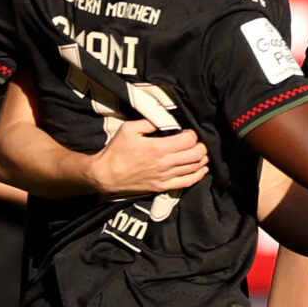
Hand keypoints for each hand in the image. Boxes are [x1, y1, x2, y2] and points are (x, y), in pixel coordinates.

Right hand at [88, 119, 208, 196]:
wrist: (105, 176)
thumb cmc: (115, 152)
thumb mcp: (129, 129)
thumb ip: (149, 122)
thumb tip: (165, 120)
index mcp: (158, 147)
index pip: (189, 140)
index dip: (192, 133)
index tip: (187, 132)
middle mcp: (165, 163)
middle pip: (197, 154)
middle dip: (201, 146)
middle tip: (197, 142)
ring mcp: (165, 177)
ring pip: (195, 168)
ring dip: (202, 159)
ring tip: (200, 153)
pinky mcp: (163, 186)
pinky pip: (187, 182)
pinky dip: (198, 175)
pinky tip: (201, 169)